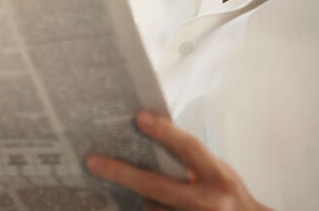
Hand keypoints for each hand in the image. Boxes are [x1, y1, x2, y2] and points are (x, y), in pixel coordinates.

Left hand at [85, 111, 273, 210]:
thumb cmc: (225, 193)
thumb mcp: (216, 171)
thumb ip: (189, 159)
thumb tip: (146, 137)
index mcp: (218, 177)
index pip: (189, 149)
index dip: (165, 132)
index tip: (139, 117)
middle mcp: (208, 202)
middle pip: (157, 187)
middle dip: (122, 173)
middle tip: (92, 162)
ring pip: (149, 207)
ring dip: (130, 196)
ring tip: (108, 181)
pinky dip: (138, 207)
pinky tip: (124, 201)